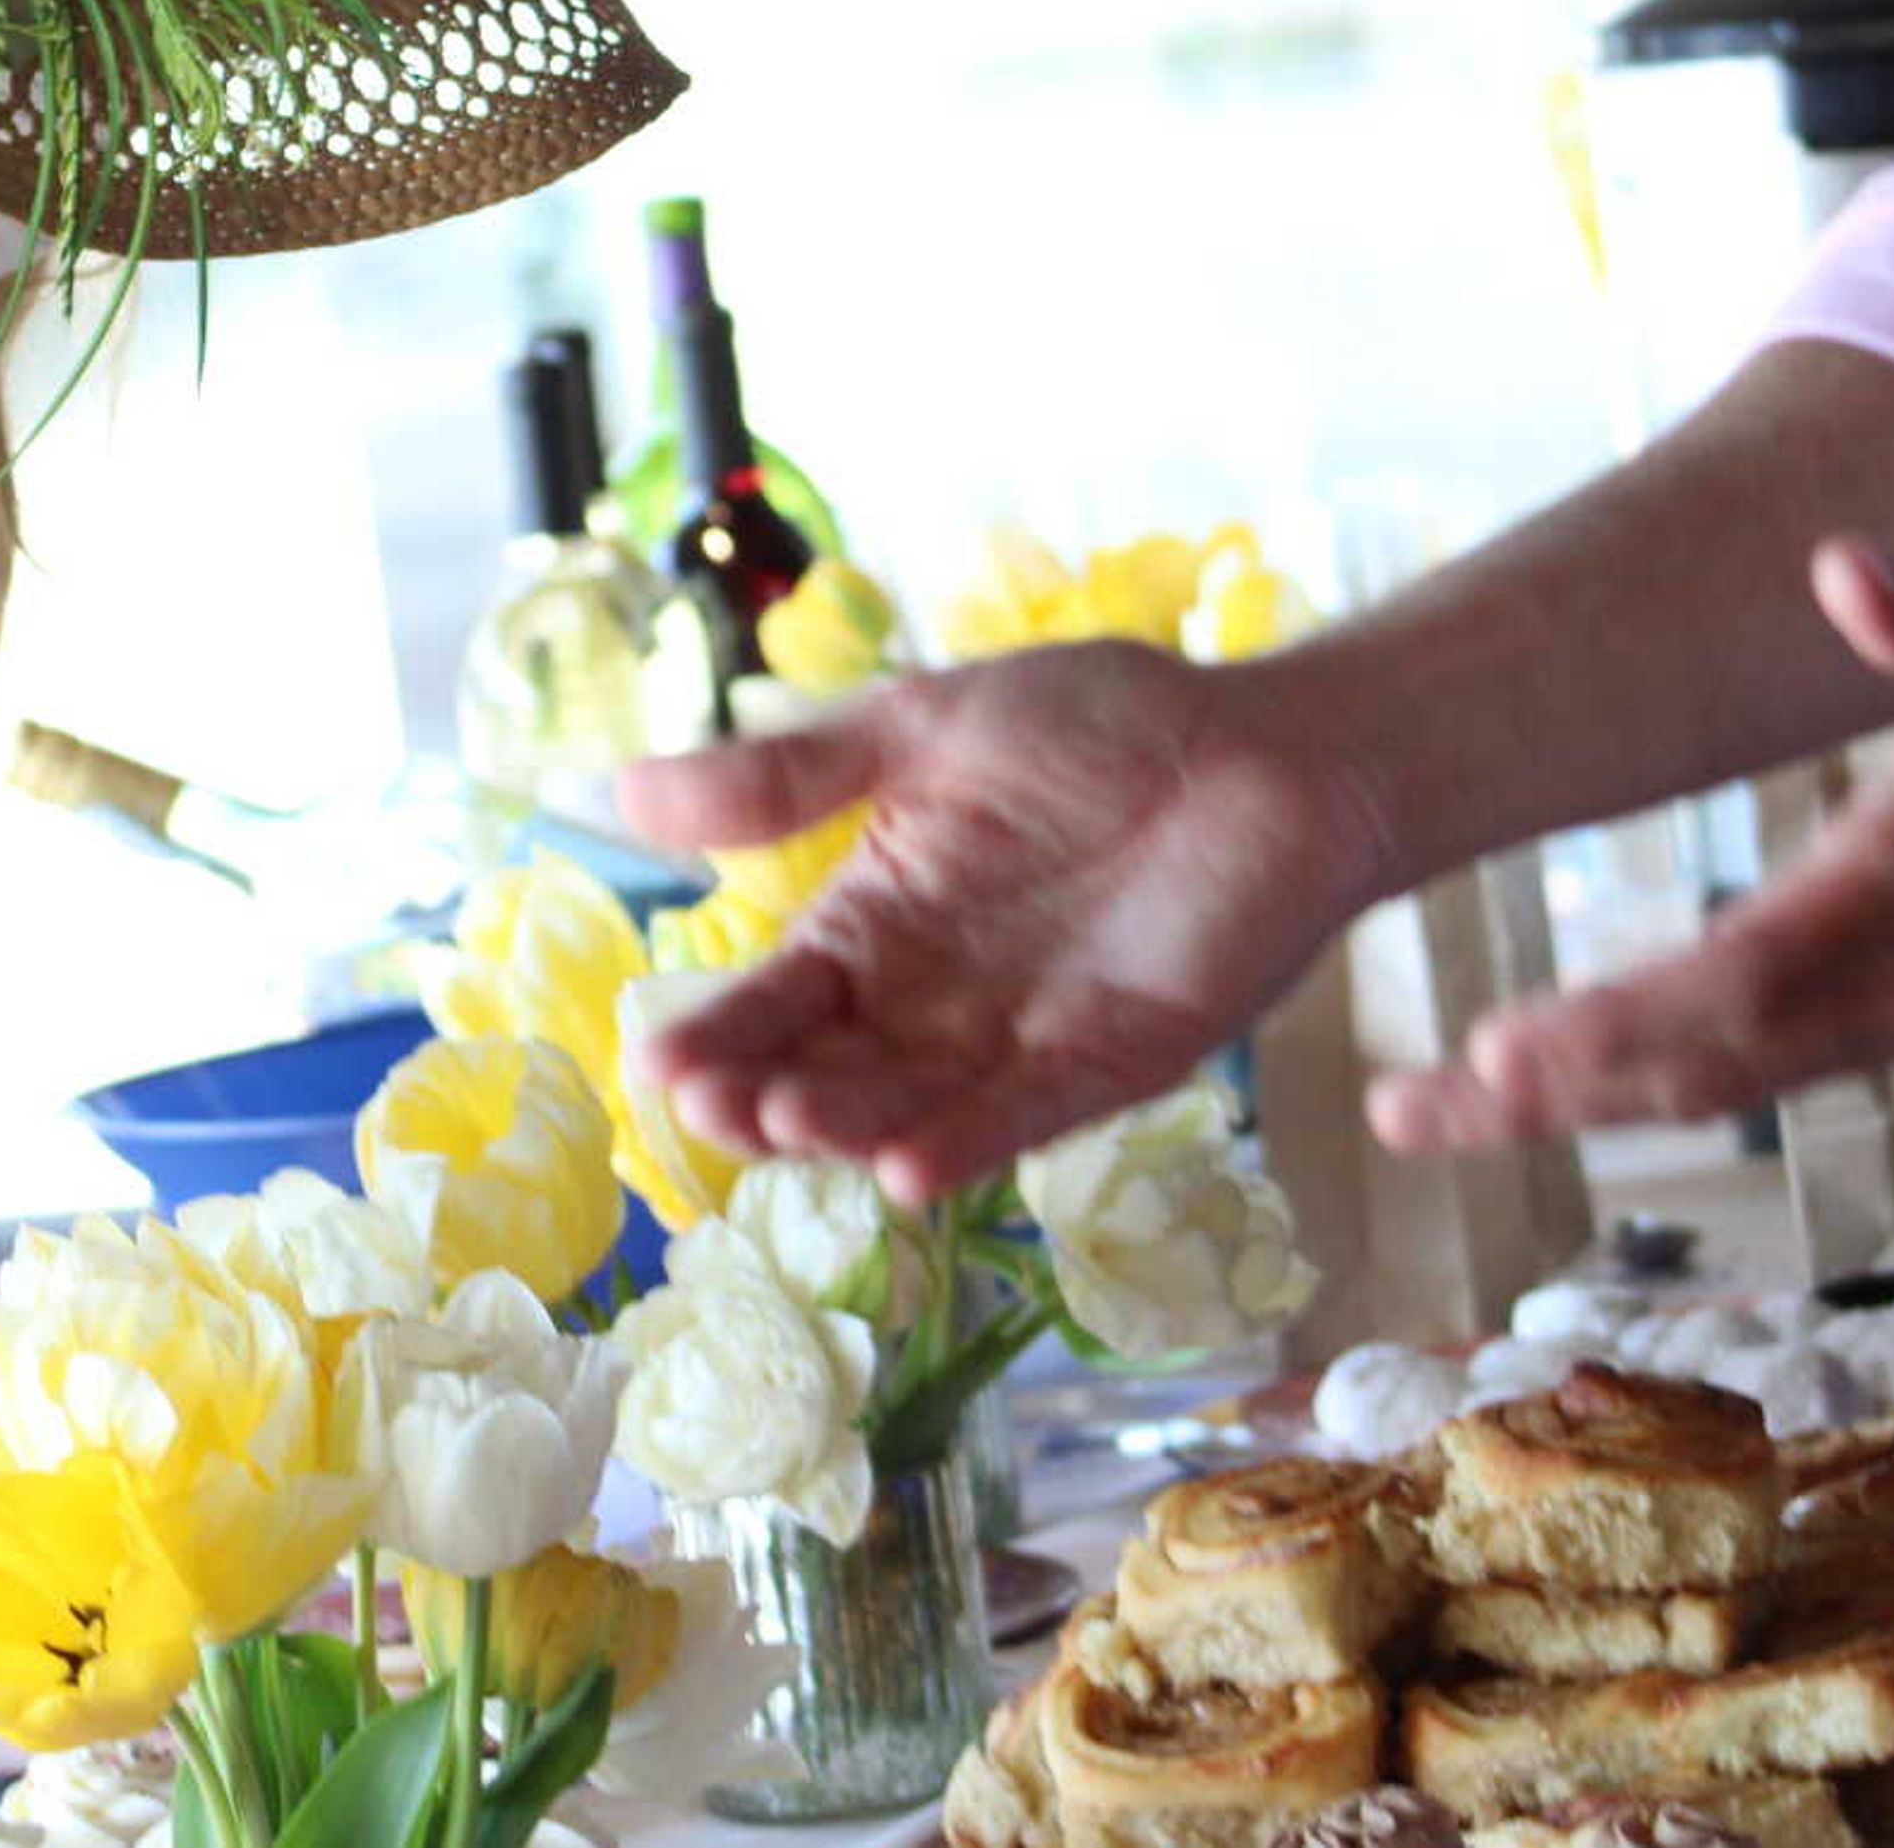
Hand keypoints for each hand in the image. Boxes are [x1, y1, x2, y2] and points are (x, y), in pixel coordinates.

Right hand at [621, 640, 1393, 1201]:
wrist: (1272, 744)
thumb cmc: (1100, 723)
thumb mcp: (920, 729)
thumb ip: (789, 776)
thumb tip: (621, 794)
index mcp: (876, 919)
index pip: (776, 994)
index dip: (720, 1030)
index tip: (659, 1061)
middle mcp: (932, 1000)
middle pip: (828, 1064)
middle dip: (766, 1092)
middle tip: (712, 1107)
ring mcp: (1019, 1042)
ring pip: (911, 1102)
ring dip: (849, 1123)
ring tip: (789, 1127)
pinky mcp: (1113, 1065)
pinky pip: (1028, 1117)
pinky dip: (970, 1144)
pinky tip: (908, 1171)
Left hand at [1371, 518, 1893, 1148]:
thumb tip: (1847, 578)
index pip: (1757, 973)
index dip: (1625, 1023)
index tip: (1499, 1049)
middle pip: (1722, 1055)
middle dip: (1561, 1091)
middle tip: (1408, 1111)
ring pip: (1736, 1076)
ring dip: (1580, 1100)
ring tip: (1428, 1110)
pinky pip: (1767, 1060)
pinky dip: (1649, 1077)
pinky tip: (1538, 1079)